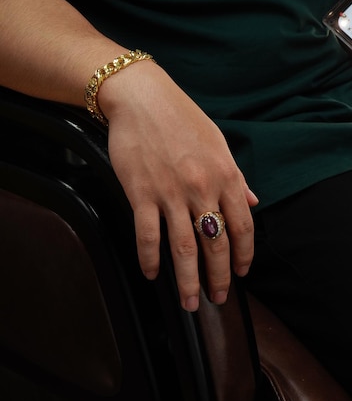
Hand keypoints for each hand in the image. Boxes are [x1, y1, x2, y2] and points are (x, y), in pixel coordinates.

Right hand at [100, 61, 257, 311]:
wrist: (141, 98)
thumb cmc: (180, 117)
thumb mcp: (218, 142)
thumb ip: (236, 176)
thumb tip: (253, 202)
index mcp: (225, 175)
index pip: (242, 227)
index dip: (244, 256)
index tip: (243, 273)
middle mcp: (202, 188)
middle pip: (216, 245)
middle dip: (219, 277)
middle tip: (216, 298)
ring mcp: (171, 193)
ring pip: (184, 248)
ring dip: (187, 281)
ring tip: (189, 302)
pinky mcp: (141, 194)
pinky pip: (147, 236)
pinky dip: (150, 260)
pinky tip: (152, 274)